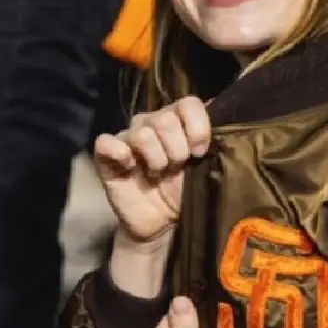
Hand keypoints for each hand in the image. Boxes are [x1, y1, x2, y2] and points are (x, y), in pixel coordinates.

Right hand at [94, 97, 210, 242]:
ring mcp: (128, 138)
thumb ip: (214, 142)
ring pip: (143, 134)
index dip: (197, 128)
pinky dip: (120, 153)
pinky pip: (106, 142)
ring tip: (157, 173)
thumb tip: (221, 114)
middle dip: (177, 150)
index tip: (200, 152)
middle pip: (165, 120)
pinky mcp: (106, 156)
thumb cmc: (185, 191)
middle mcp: (151, 123)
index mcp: (177, 120)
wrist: (163, 222)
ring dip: (156, 159)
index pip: (188, 104)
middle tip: (177, 167)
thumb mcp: (205, 168)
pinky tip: (131, 168)